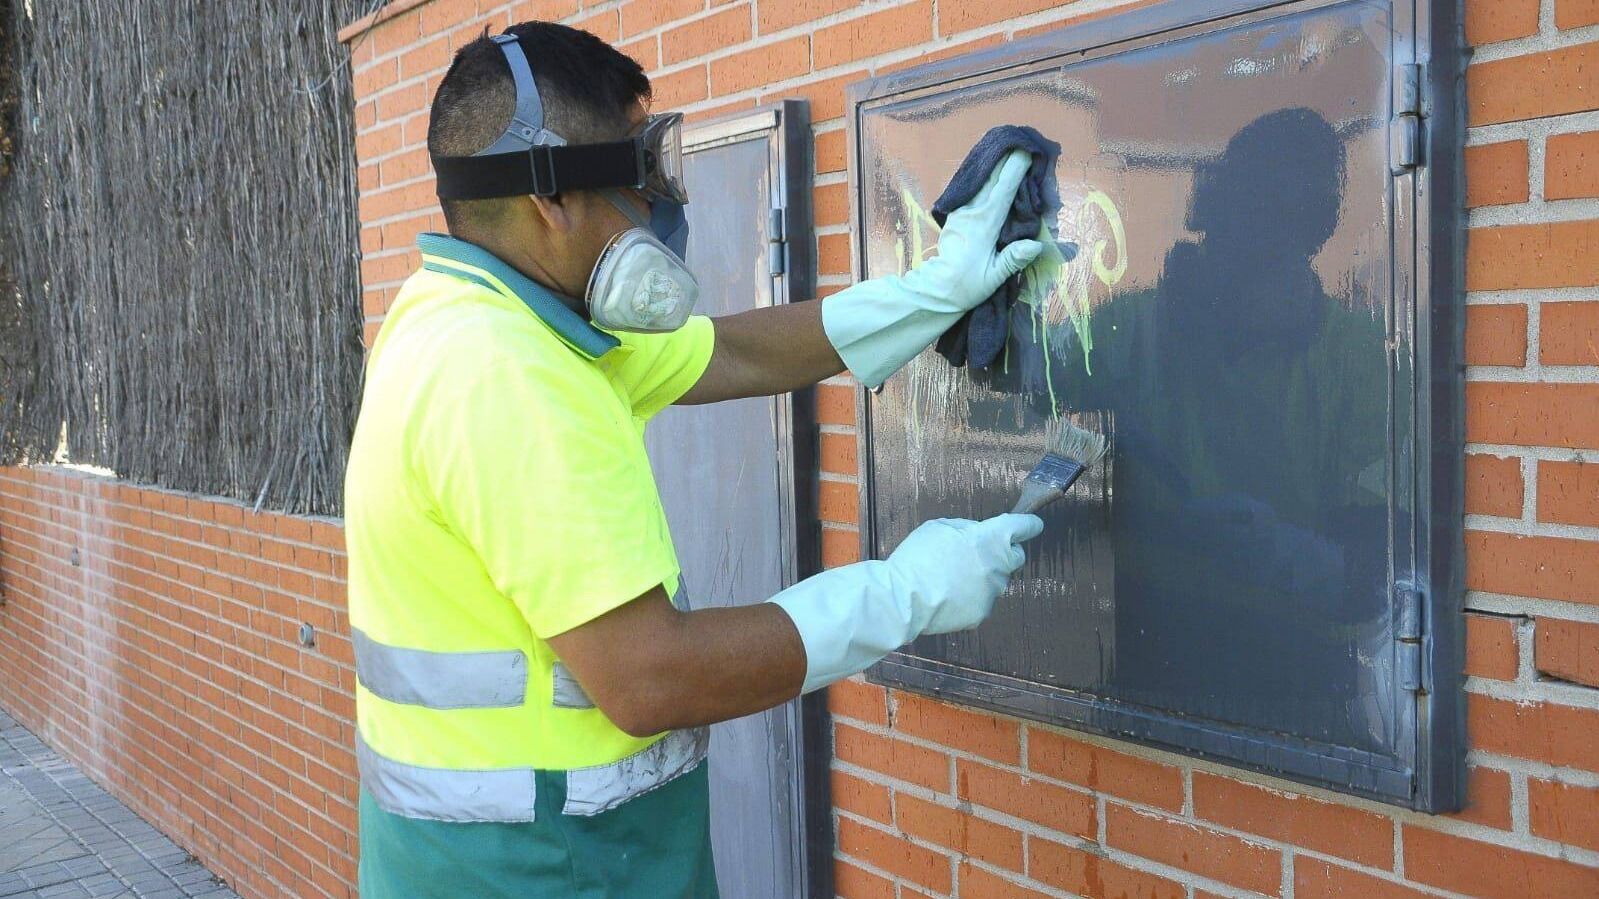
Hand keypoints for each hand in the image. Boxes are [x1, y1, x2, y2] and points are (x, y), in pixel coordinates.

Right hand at [886, 513, 1044, 634]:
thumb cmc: (918, 558)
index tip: (1032, 525)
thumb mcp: (939, 526)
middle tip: (978, 552)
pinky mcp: (982, 613)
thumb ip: (966, 528)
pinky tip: (948, 594)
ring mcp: (992, 592)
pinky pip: (982, 600)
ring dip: (983, 576)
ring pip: (996, 580)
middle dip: (1003, 553)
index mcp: (991, 538)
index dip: (1029, 524)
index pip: (1024, 527)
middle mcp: (999, 565)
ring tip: (952, 577)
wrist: (904, 598)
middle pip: (1016, 556)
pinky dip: (970, 597)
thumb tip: (976, 534)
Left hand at [903, 150, 1045, 312]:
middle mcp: (971, 212)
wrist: (937, 288)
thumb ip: (1013, 259)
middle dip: (1005, 157)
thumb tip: (1035, 245)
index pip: (1003, 191)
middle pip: (991, 178)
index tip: (1025, 151)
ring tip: (1007, 145)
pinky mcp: (956, 213)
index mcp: (984, 225)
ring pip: (980, 180)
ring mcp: (961, 211)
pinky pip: (973, 188)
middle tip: (1020, 138)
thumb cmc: (968, 285)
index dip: (1014, 170)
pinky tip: (991, 166)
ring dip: (994, 163)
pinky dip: (985, 175)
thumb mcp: (993, 277)